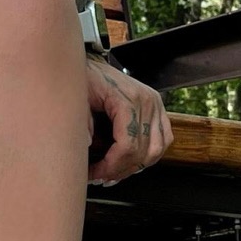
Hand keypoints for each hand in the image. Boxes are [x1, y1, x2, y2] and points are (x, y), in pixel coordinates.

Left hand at [86, 58, 172, 184]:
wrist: (92, 64)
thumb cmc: (85, 78)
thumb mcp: (77, 99)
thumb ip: (81, 124)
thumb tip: (85, 147)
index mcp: (127, 99)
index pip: (127, 146)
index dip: (110, 166)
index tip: (94, 173)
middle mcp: (147, 102)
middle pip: (142, 152)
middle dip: (119, 170)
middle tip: (99, 177)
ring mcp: (155, 105)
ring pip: (155, 150)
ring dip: (134, 167)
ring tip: (114, 173)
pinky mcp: (157, 108)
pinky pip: (163, 140)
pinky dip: (150, 155)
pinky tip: (132, 161)